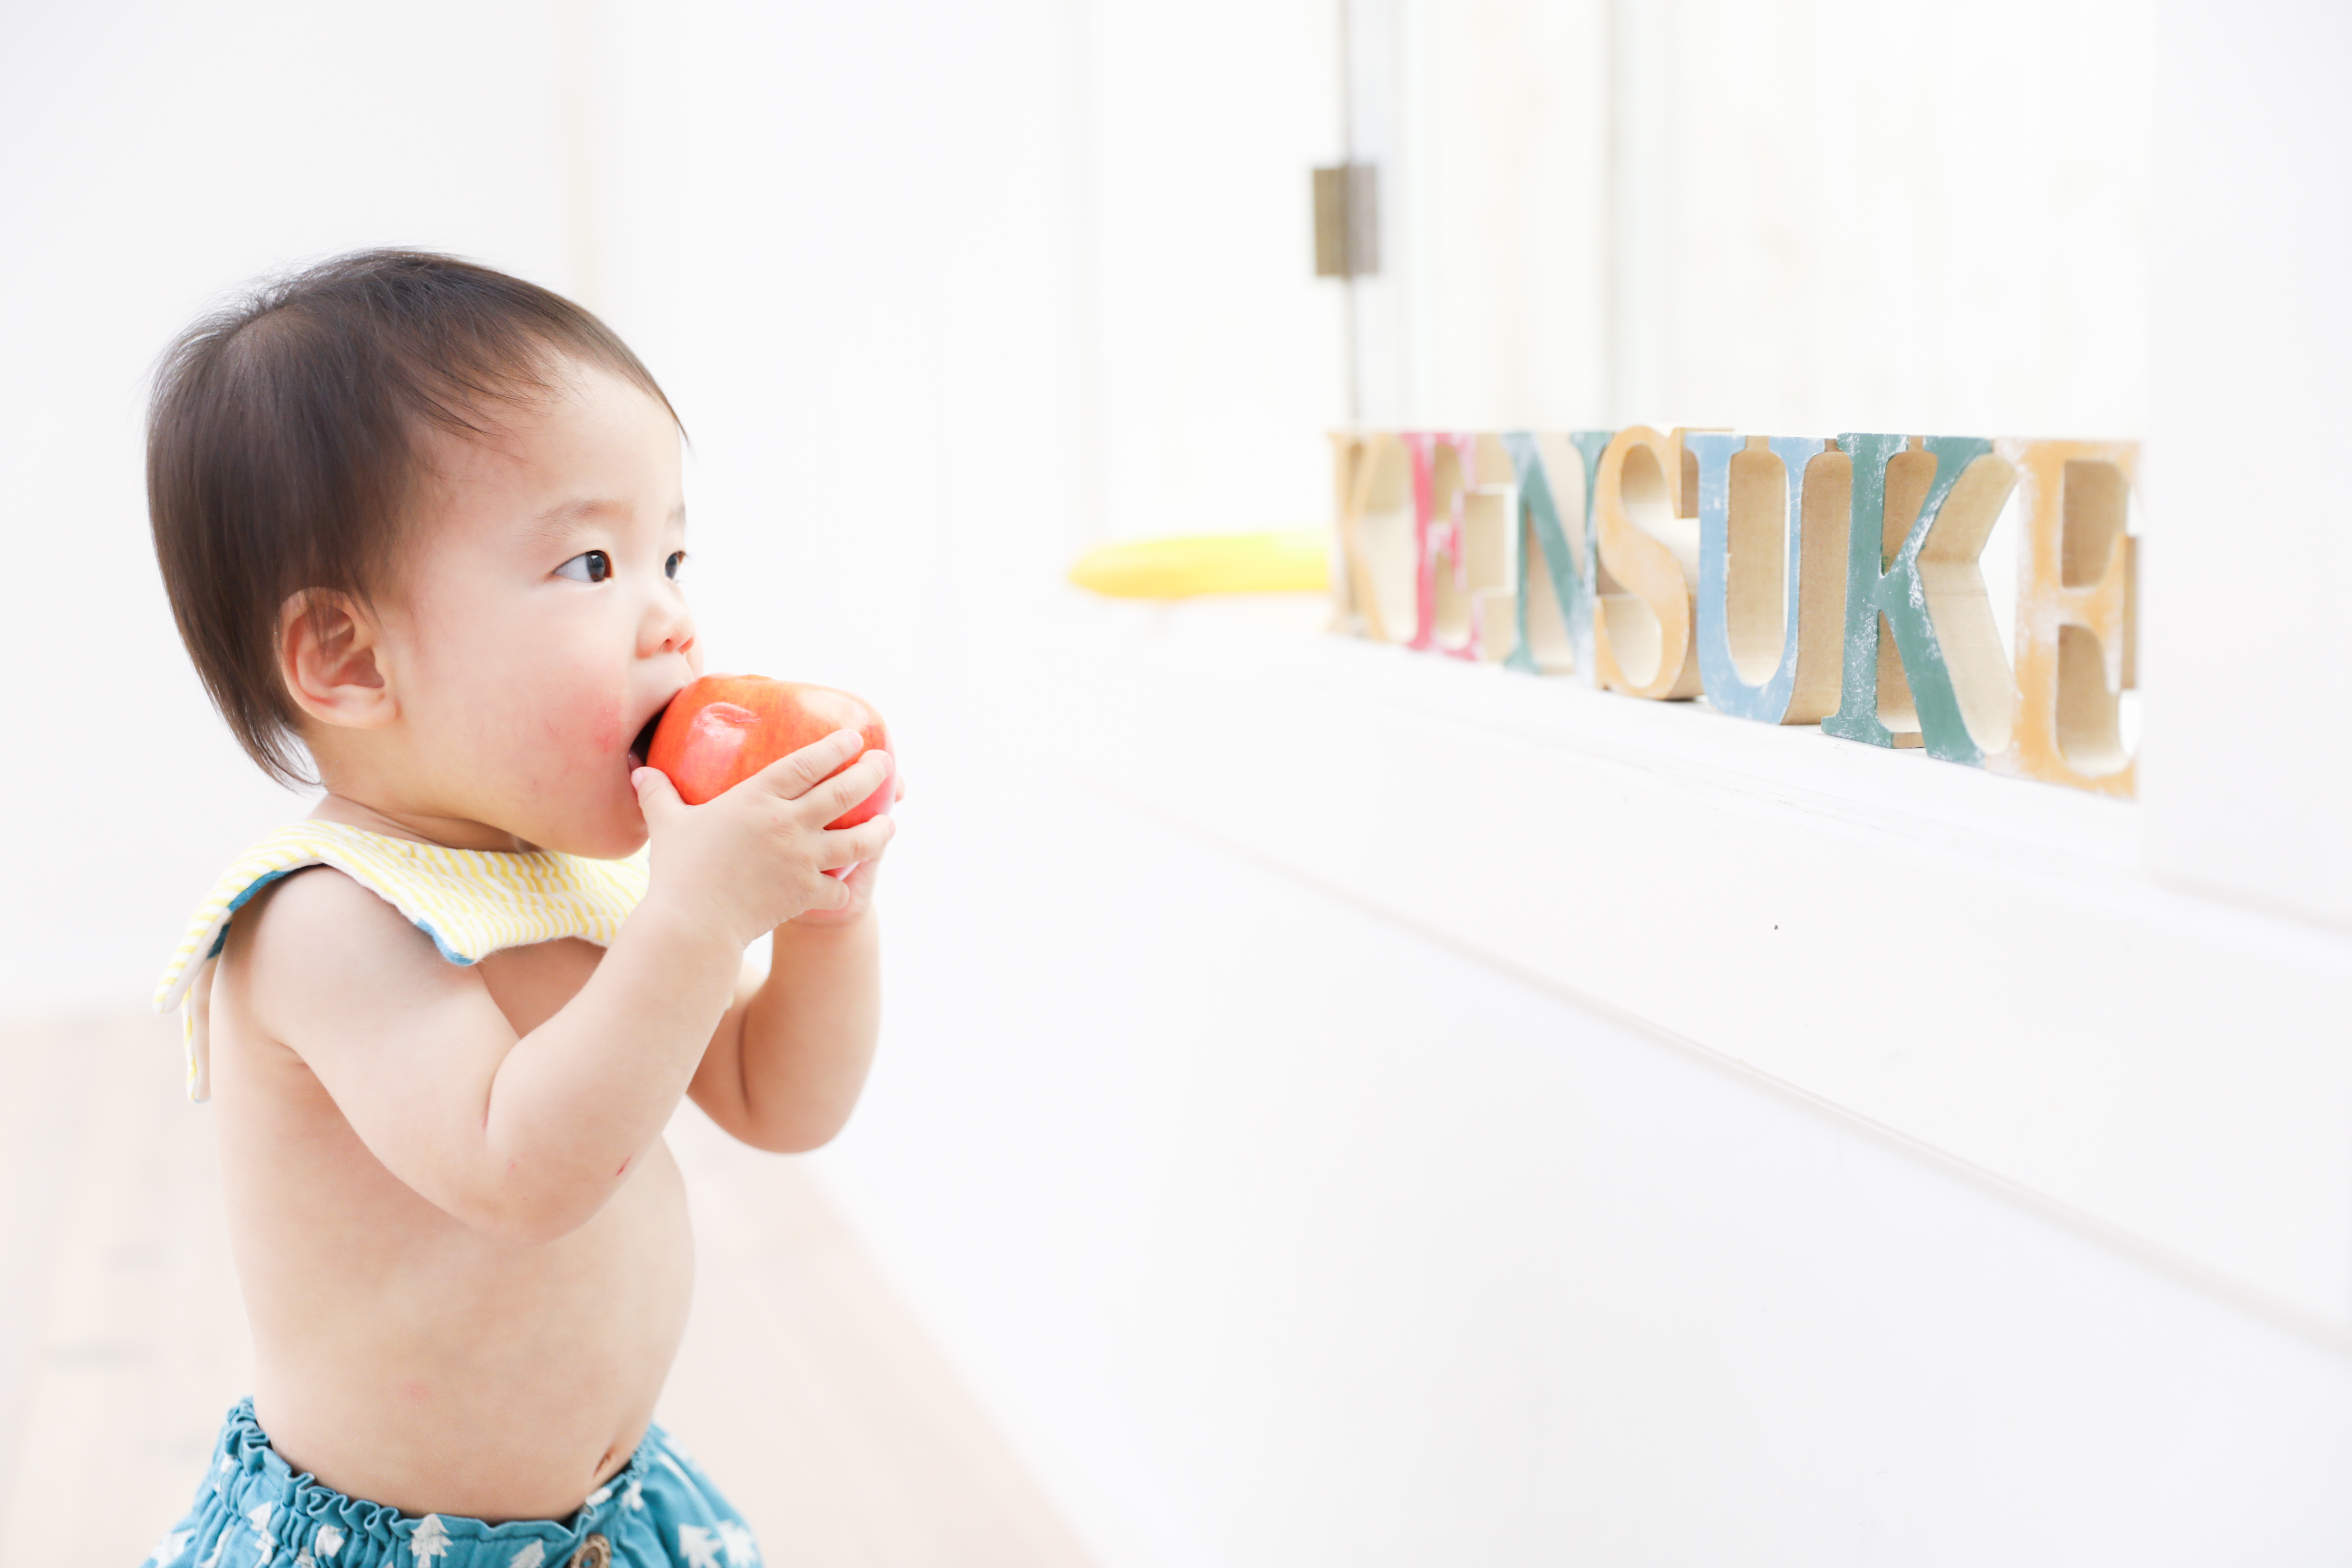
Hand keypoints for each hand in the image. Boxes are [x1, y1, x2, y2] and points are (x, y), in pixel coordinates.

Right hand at [632, 729, 896, 949]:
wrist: (692, 923)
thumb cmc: (678, 871)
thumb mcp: (667, 825)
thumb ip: (659, 795)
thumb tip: (639, 770)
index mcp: (757, 797)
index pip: (807, 763)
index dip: (834, 748)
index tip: (855, 737)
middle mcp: (788, 823)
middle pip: (844, 792)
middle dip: (871, 775)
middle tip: (886, 765)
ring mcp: (802, 859)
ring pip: (857, 840)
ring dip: (878, 830)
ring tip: (889, 824)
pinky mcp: (807, 893)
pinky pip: (838, 889)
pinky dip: (843, 889)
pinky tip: (846, 886)